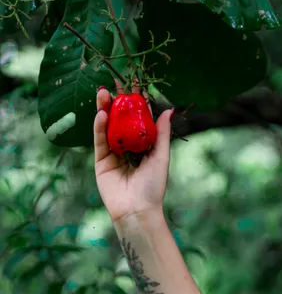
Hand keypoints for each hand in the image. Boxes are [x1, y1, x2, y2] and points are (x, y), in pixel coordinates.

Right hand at [93, 79, 173, 225]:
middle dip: (117, 102)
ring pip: (108, 127)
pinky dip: (99, 126)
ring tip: (104, 92)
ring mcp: (113, 154)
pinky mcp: (101, 161)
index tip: (135, 85)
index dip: (136, 103)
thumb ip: (162, 133)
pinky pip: (99, 140)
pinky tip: (101, 113)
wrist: (137, 210)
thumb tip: (168, 109)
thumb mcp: (161, 156)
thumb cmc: (153, 186)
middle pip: (120, 120)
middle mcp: (128, 147)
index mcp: (143, 146)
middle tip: (115, 83)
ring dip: (105, 109)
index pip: (138, 120)